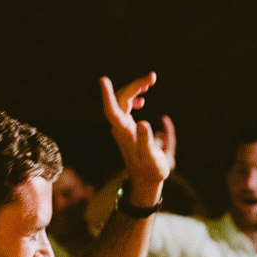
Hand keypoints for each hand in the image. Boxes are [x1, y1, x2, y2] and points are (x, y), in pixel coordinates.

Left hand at [99, 73, 174, 204]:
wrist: (146, 180)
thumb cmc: (151, 169)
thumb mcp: (151, 156)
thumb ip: (146, 140)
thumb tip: (143, 123)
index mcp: (124, 132)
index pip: (112, 110)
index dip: (108, 95)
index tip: (103, 79)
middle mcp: (120, 127)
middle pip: (121, 99)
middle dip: (134, 85)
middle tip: (152, 77)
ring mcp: (122, 127)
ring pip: (123, 101)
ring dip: (135, 89)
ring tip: (150, 82)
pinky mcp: (126, 128)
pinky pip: (125, 108)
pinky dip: (134, 99)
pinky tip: (143, 100)